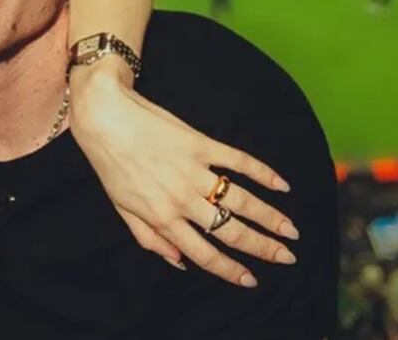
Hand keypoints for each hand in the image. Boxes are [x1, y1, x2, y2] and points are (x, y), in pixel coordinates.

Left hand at [67, 59, 299, 287]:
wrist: (105, 117)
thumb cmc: (109, 163)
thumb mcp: (121, 207)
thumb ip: (149, 237)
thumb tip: (178, 261)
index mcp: (161, 217)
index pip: (203, 254)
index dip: (230, 270)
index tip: (251, 280)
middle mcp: (182, 199)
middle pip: (231, 231)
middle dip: (263, 248)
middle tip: (287, 257)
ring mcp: (194, 171)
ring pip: (242, 202)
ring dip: (271, 218)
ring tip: (292, 230)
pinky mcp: (201, 144)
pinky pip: (239, 162)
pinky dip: (264, 174)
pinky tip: (282, 186)